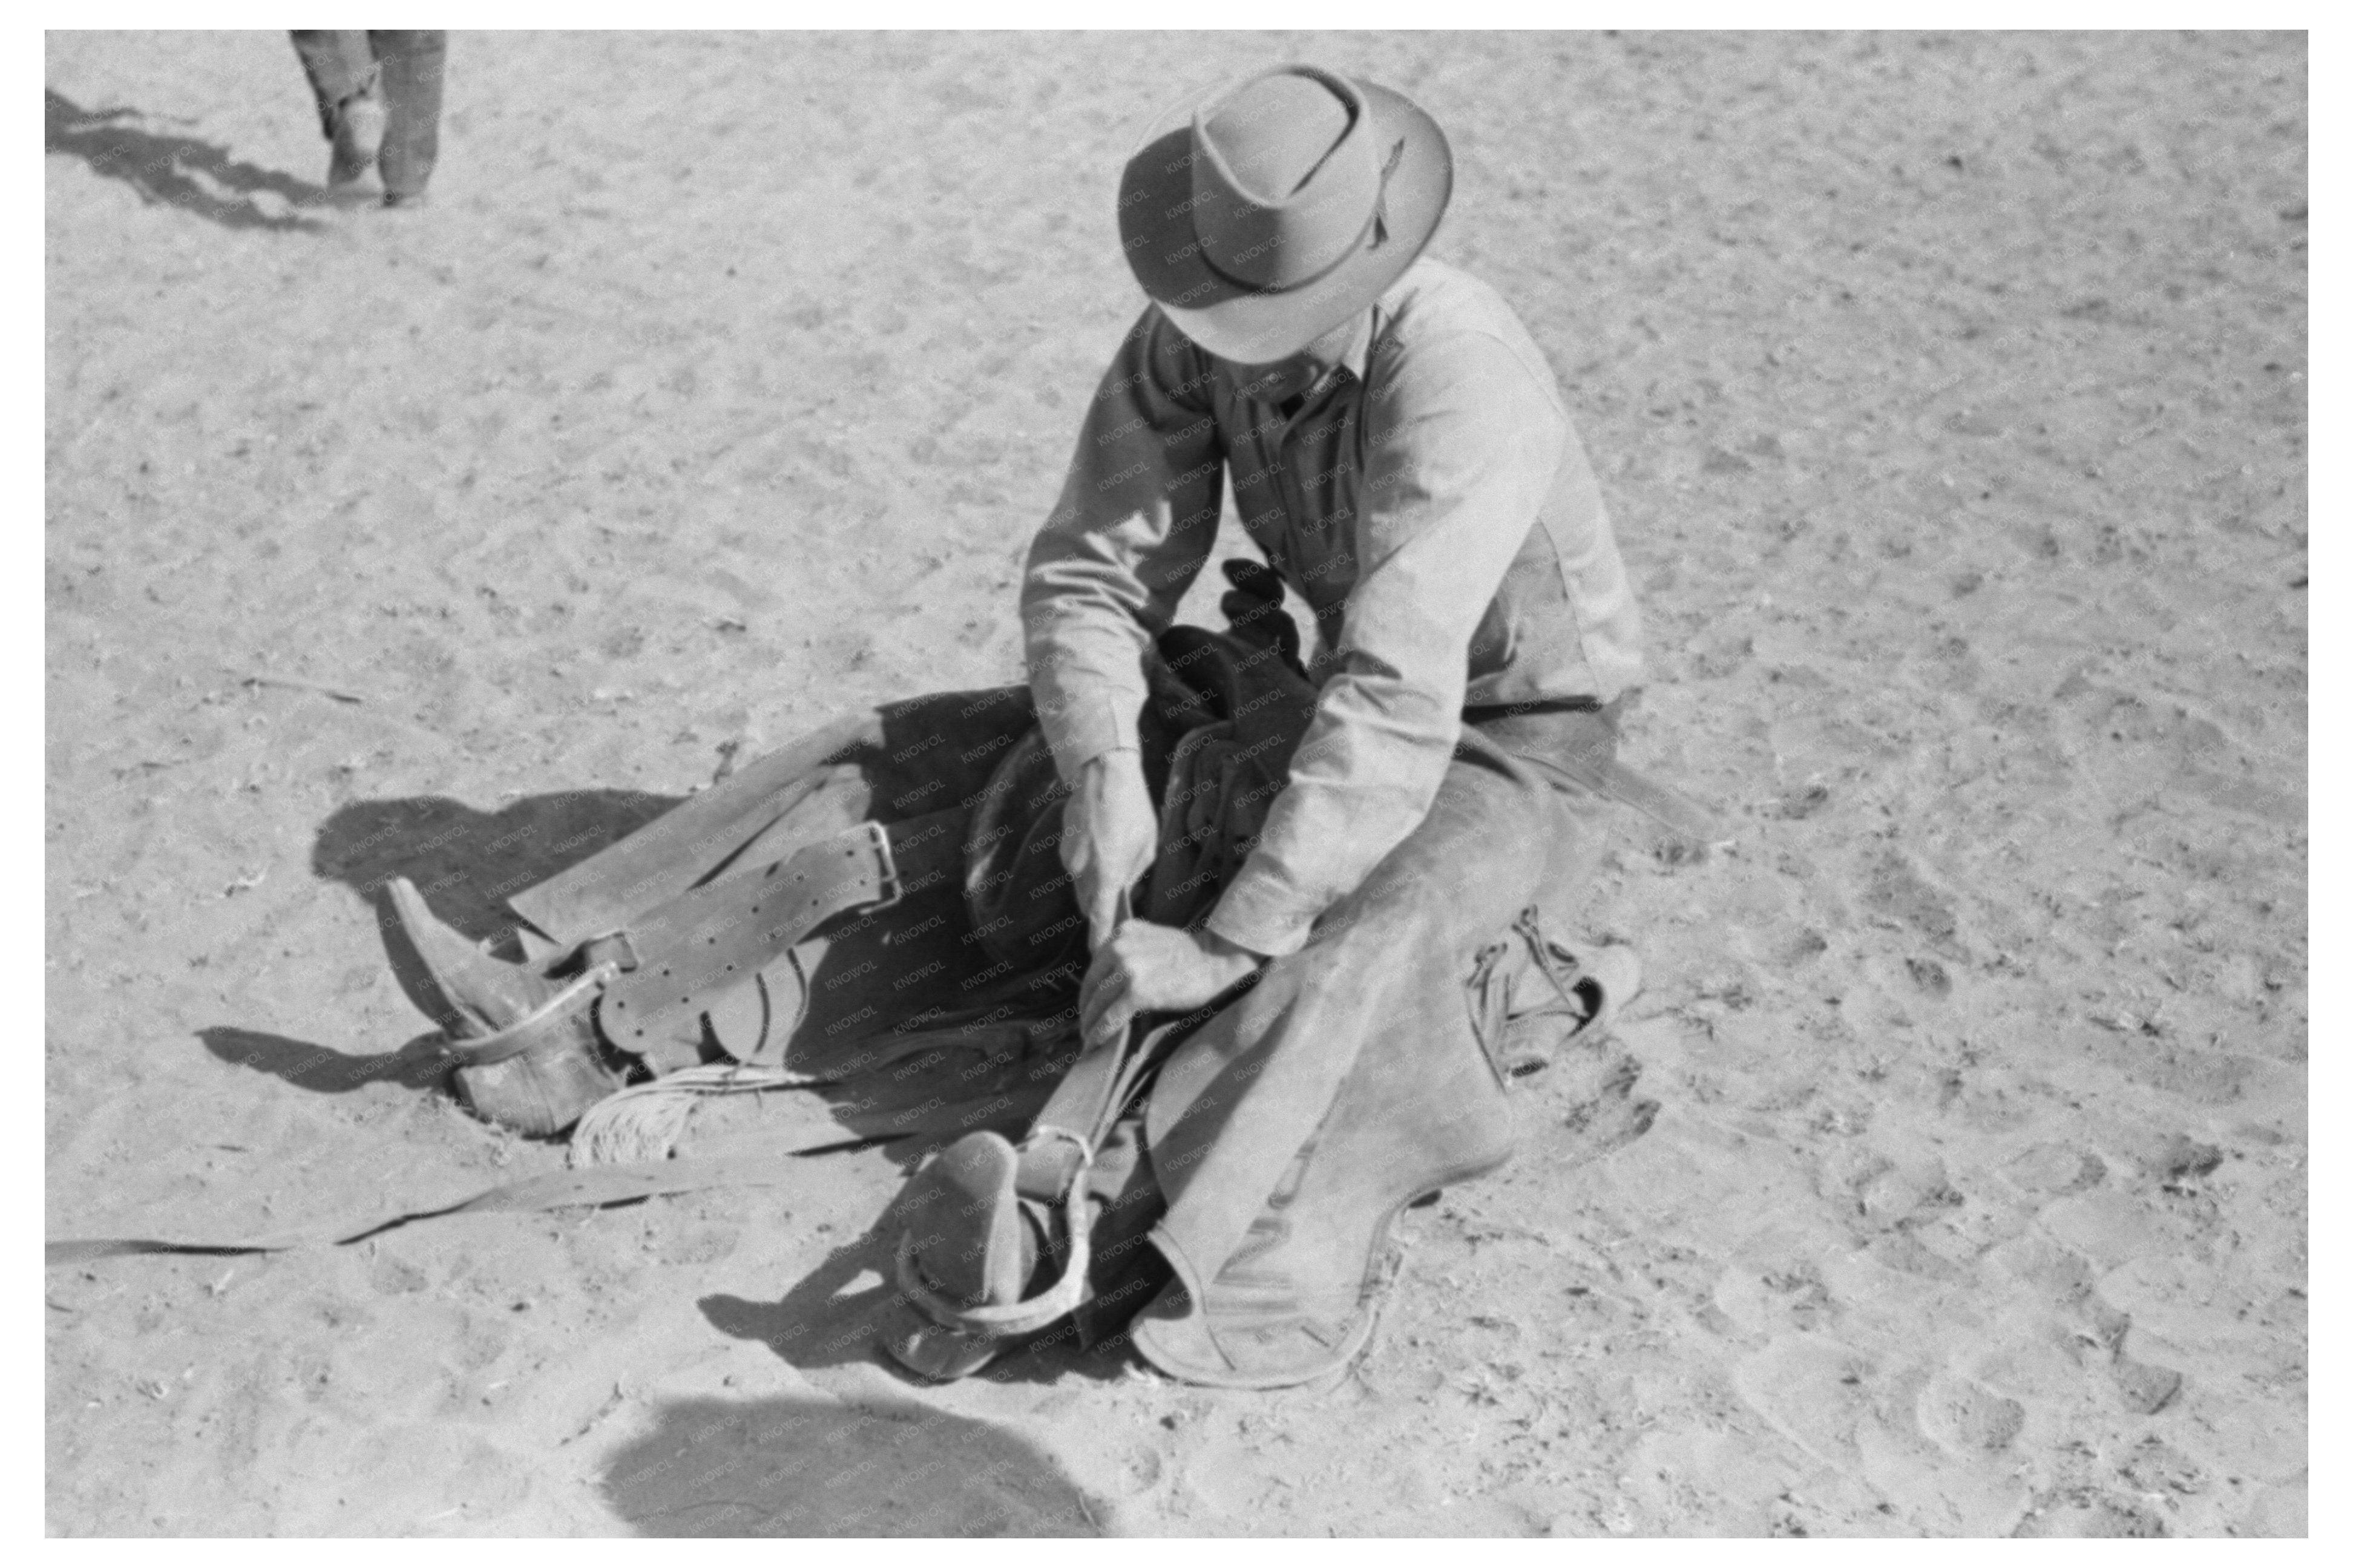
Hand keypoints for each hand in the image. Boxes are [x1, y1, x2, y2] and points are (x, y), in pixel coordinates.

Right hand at [1060, 749, 1156, 950]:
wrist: (1101, 772)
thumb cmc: (1131, 808)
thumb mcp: (1147, 844)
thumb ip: (1135, 872)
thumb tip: (1127, 887)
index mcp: (1106, 874)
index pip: (1099, 918)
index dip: (1098, 938)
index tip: (1097, 954)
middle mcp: (1082, 870)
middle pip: (1087, 904)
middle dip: (1099, 907)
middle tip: (1117, 903)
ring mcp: (1069, 857)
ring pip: (1081, 883)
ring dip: (1094, 881)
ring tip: (1113, 858)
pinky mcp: (1063, 845)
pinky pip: (1076, 863)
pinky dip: (1087, 861)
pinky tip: (1102, 840)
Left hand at [1078, 921, 1262, 1052]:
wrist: (1217, 965)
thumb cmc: (1190, 957)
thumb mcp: (1153, 938)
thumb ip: (1129, 948)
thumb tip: (1105, 978)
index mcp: (1124, 932)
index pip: (1096, 964)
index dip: (1089, 988)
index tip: (1087, 1004)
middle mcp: (1122, 946)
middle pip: (1092, 984)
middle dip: (1086, 1008)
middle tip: (1084, 1025)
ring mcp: (1129, 968)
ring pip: (1098, 1002)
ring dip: (1090, 1024)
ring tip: (1088, 1038)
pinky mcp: (1138, 991)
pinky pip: (1111, 1017)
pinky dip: (1100, 1032)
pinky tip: (1094, 1044)